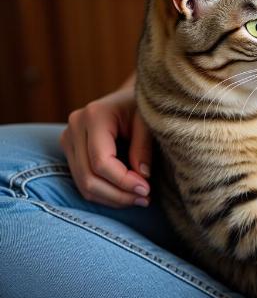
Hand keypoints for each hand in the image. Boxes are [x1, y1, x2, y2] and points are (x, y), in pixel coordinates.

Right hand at [60, 83, 152, 207]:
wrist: (128, 98)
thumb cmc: (140, 106)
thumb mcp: (147, 121)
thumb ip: (143, 147)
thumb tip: (142, 178)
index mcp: (94, 116)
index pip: (101, 161)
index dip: (123, 181)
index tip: (146, 189)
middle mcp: (74, 127)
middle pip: (88, 177)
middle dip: (118, 194)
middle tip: (145, 199)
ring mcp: (68, 139)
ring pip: (83, 184)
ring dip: (112, 198)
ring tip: (139, 199)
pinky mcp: (70, 150)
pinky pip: (83, 181)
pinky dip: (105, 193)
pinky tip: (126, 194)